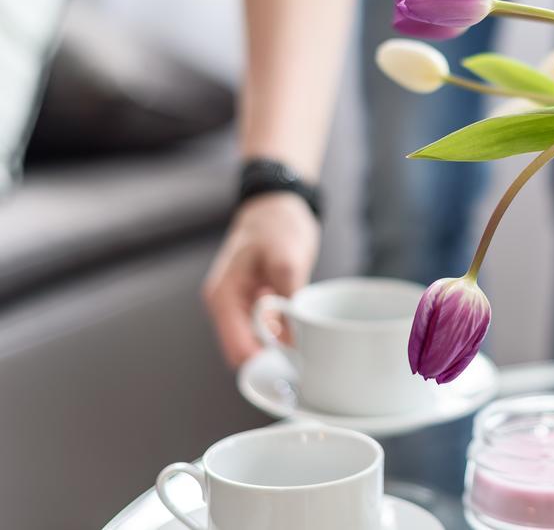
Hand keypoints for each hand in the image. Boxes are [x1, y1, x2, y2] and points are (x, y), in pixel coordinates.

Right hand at [203, 193, 319, 367]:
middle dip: (271, 361)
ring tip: (308, 349)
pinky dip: (282, 335)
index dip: (262, 365)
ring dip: (278, 349)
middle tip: (305, 363)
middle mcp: (226, 305)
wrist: (279, 204)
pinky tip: (303, 332)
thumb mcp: (286, 259)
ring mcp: (239, 305)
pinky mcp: (255, 303)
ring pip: (256, 343)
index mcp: (224, 296)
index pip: (236, 348)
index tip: (291, 370)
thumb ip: (287, 300)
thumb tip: (293, 339)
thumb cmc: (277, 224)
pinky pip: (265, 330)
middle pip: (244, 351)